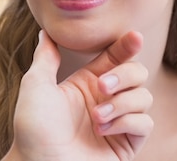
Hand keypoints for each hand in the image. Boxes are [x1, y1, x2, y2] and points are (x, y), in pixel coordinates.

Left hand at [4, 30, 152, 160]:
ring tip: (96, 117)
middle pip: (137, 73)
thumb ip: (46, 58)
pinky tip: (104, 129)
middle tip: (102, 86)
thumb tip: (46, 33)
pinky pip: (144, 123)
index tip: (134, 37)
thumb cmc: (32, 128)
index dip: (127, 46)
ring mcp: (117, 122)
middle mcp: (105, 100)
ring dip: (121, 103)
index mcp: (87, 83)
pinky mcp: (126, 144)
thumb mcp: (35, 85)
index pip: (115, 57)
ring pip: (144, 97)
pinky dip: (126, 122)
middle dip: (124, 74)